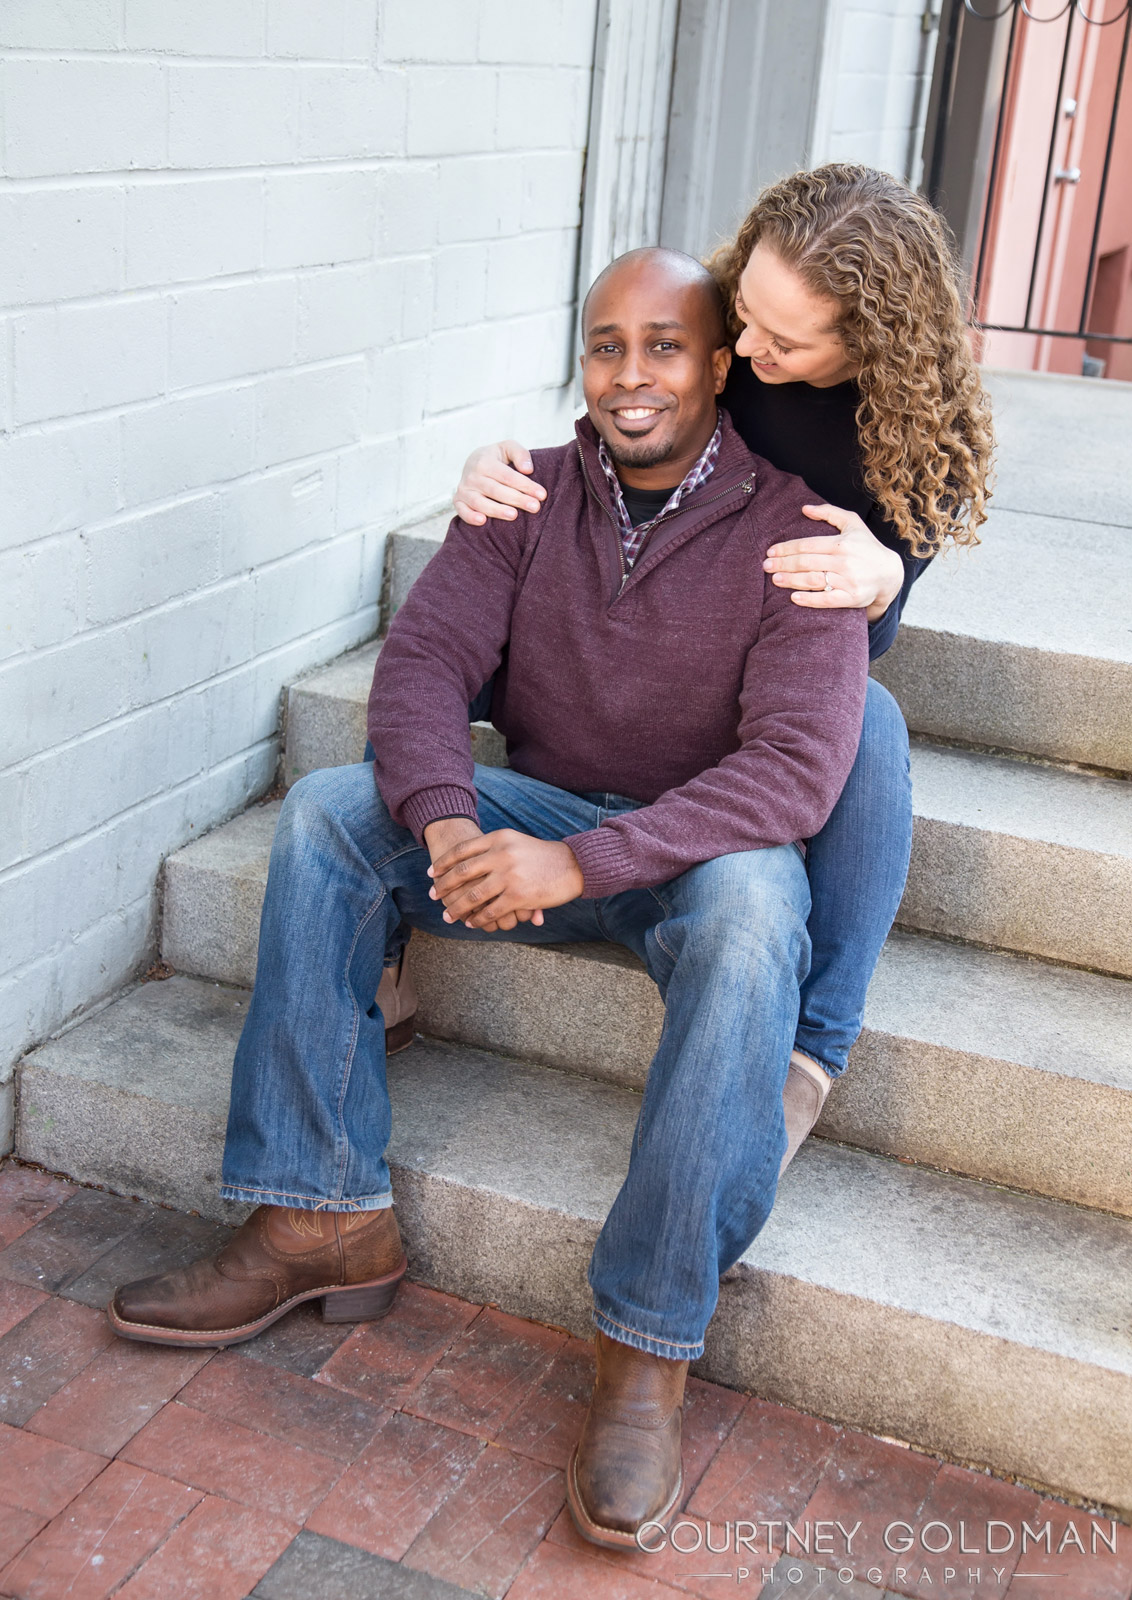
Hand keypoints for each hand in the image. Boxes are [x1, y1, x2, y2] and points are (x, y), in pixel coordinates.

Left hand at [427, 829, 583, 930]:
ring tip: (448, 915)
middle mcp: (501, 854)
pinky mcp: (518, 896)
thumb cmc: (541, 855)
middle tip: (433, 896)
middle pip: (462, 873)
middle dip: (444, 886)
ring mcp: (509, 876)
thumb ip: (491, 848)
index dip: (444, 863)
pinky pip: (490, 911)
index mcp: (498, 839)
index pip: (462, 850)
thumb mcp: (515, 842)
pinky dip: (478, 919)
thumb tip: (464, 858)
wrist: (573, 865)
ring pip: (472, 896)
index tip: (432, 874)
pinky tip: (471, 923)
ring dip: (457, 908)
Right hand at [453, 441, 547, 524]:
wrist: (472, 463)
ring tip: (514, 515)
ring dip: (497, 510)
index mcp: (484, 461)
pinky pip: (462, 511)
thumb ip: (519, 454)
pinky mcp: (458, 501)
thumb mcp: (507, 448)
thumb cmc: (495, 458)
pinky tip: (483, 521)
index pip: (508, 476)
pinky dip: (470, 516)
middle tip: (535, 507)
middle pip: (496, 490)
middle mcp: (472, 476)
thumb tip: (528, 470)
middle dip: (517, 499)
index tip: (542, 494)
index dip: (525, 486)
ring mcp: (464, 489)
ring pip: (480, 502)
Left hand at [763, 503, 904, 620]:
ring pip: (813, 580)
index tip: (770, 551)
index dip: (786, 548)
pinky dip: (809, 600)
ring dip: (791, 580)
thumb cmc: (866, 546)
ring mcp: (848, 581)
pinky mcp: (852, 598)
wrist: (889, 573)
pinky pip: (827, 600)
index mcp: (841, 543)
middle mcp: (844, 561)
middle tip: (766, 566)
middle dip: (783, 563)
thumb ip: (829, 513)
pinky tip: (793, 598)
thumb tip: (804, 508)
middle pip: (806, 562)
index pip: (807, 545)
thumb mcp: (852, 523)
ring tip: (775, 579)